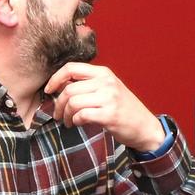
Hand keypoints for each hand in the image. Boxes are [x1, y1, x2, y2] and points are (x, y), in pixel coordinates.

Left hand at [45, 62, 166, 151]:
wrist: (145, 126)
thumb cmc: (124, 109)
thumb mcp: (108, 89)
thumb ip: (88, 84)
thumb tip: (60, 85)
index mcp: (104, 73)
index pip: (71, 68)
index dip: (55, 79)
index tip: (49, 90)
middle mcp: (106, 82)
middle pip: (68, 89)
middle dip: (58, 104)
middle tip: (58, 114)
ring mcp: (109, 98)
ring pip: (73, 102)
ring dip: (65, 115)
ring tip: (68, 121)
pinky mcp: (109, 115)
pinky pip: (81, 115)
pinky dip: (75, 121)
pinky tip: (78, 124)